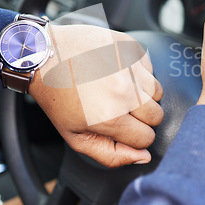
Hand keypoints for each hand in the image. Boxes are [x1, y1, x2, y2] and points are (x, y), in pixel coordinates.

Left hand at [29, 25, 163, 166]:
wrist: (46, 56)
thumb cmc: (58, 96)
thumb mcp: (76, 136)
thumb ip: (111, 155)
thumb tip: (143, 156)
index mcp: (110, 117)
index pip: (146, 138)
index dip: (133, 137)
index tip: (120, 127)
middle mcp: (124, 91)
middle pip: (157, 116)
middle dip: (141, 118)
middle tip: (118, 109)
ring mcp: (129, 66)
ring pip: (158, 92)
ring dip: (142, 95)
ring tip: (117, 90)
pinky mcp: (131, 48)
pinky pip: (150, 69)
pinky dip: (138, 73)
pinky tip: (117, 72)